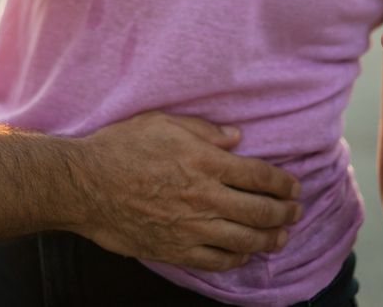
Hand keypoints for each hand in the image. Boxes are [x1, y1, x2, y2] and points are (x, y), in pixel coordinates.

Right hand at [78, 112, 301, 269]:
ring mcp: (192, 227)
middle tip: (296, 211)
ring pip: (245, 239)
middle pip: (259, 210)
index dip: (282, 182)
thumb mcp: (161, 122)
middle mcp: (204, 197)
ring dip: (269, 239)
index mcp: (204, 161)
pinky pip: (217, 260)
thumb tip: (236, 138)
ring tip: (281, 237)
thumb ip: (203, 130)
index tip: (294, 185)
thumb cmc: (121, 146)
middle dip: (285, 212)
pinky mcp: (176, 249)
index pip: (258, 175)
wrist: (86, 184)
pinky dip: (237, 258)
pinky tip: (244, 253)